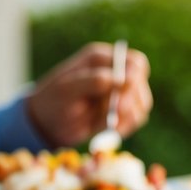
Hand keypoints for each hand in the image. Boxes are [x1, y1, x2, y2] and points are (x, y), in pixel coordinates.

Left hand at [26, 41, 152, 147]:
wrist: (47, 125)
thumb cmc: (52, 101)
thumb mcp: (66, 89)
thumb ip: (93, 81)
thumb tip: (120, 79)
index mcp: (102, 60)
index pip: (134, 62)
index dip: (135, 76)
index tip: (123, 90)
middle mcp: (116, 74)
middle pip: (141, 84)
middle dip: (129, 101)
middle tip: (113, 116)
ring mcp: (122, 94)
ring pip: (142, 104)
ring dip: (126, 116)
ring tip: (101, 123)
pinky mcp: (124, 112)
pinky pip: (136, 119)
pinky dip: (125, 127)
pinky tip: (108, 129)